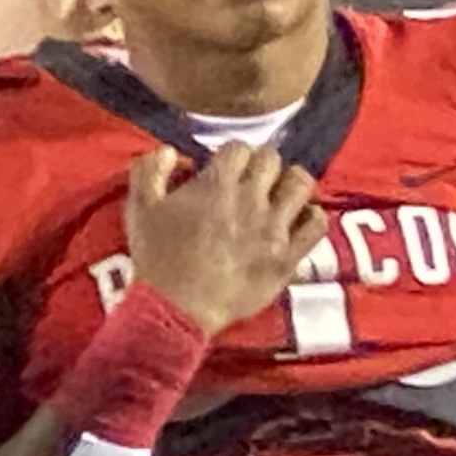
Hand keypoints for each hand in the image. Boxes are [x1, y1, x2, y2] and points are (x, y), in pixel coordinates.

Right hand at [123, 143, 325, 335]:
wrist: (178, 307)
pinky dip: (310, 216)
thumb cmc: (157, 257)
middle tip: (250, 180)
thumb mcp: (139, 209)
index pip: (239, 148)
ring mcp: (275, 227)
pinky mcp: (289, 254)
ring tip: (279, 194)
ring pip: (301, 184)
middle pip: (272, 160)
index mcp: (216, 185)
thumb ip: (148, 171)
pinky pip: (316, 223)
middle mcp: (251, 199)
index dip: (232, 154)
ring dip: (290, 183)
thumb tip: (170, 151)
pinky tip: (297, 220)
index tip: (223, 168)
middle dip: (261, 164)